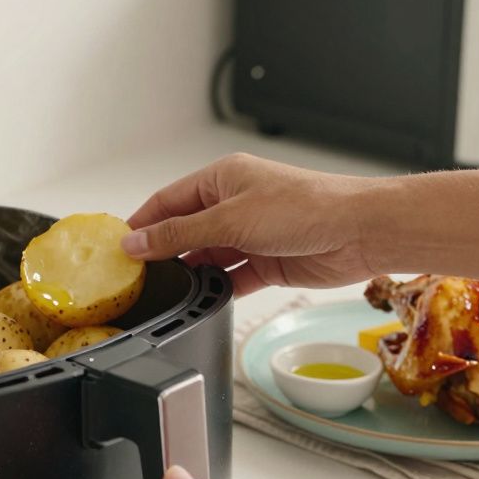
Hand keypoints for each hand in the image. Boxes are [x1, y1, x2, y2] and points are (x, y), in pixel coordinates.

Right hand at [121, 153, 376, 293]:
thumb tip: (138, 241)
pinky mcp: (268, 263)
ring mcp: (251, 235)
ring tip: (169, 291)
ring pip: (207, 257)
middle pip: (185, 231)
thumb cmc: (306, 206)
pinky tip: (203, 299)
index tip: (119, 246)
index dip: (142, 223)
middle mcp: (235, 204)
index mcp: (222, 178)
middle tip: (137, 276)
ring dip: (192, 273)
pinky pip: (231, 278)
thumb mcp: (230, 218)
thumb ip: (180, 233)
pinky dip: (217, 289)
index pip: (168, 200)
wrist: (359, 231)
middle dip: (164, 252)